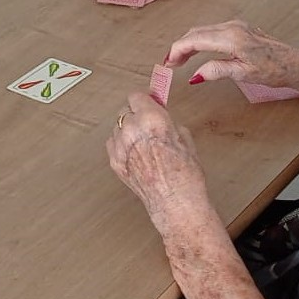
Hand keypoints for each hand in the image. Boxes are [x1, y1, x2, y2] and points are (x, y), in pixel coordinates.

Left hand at [106, 93, 208, 229]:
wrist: (175, 203)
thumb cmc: (185, 175)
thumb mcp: (184, 138)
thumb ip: (168, 122)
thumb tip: (162, 116)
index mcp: (151, 119)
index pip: (137, 96)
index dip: (145, 99)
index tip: (150, 101)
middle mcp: (131, 130)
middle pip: (126, 110)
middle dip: (137, 113)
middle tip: (148, 121)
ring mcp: (120, 147)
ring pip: (118, 127)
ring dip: (128, 129)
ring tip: (143, 140)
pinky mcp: (114, 162)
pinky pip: (113, 144)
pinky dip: (122, 144)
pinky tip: (135, 152)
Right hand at [165, 21, 298, 87]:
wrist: (297, 64)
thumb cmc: (275, 70)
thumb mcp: (244, 74)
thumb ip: (217, 71)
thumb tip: (195, 75)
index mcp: (230, 37)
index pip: (194, 40)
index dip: (177, 51)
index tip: (168, 64)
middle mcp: (231, 27)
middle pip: (195, 32)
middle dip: (179, 47)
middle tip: (170, 65)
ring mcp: (236, 26)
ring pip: (203, 31)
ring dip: (188, 44)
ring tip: (179, 61)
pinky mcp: (239, 29)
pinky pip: (212, 31)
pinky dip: (199, 41)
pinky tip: (196, 53)